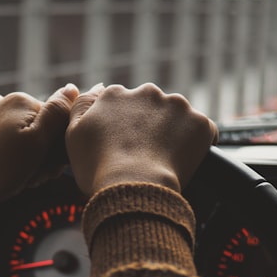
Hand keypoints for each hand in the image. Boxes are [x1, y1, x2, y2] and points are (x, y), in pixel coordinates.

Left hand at [0, 84, 78, 217]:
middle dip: (33, 155)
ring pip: (8, 137)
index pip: (52, 124)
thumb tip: (72, 89)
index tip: (46, 171)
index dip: (53, 151)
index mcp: (19, 102)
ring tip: (5, 179)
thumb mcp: (36, 145)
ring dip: (13, 158)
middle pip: (29, 130)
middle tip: (26, 179)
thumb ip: (56, 115)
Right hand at [65, 83, 217, 196]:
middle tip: (144, 155)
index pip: (121, 105)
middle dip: (150, 126)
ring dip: (174, 132)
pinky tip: (185, 161)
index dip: (123, 127)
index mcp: (115, 94)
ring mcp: (177, 106)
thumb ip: (80, 105)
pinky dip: (197, 144)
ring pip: (177, 117)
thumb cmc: (98, 168)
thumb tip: (96, 88)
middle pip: (151, 107)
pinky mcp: (200, 123)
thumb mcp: (73, 134)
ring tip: (164, 160)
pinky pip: (203, 132)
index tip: (123, 146)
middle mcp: (147, 92)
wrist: (134, 188)